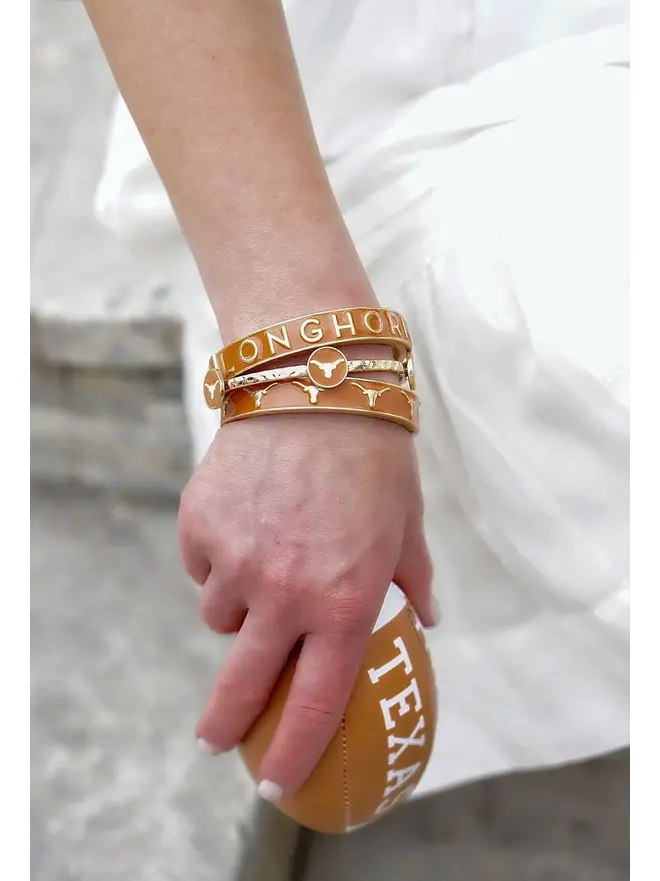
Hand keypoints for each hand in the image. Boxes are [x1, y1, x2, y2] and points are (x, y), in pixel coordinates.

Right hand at [178, 413, 435, 799]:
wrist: (314, 383)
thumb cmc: (374, 455)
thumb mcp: (407, 522)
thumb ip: (413, 579)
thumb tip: (427, 618)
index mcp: (345, 602)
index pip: (317, 703)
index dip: (294, 751)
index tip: (274, 782)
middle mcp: (286, 594)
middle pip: (244, 686)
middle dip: (224, 724)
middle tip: (214, 740)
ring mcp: (236, 561)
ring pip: (219, 616)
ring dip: (237, 607)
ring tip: (262, 560)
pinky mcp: (200, 527)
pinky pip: (201, 566)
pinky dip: (217, 558)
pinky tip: (245, 519)